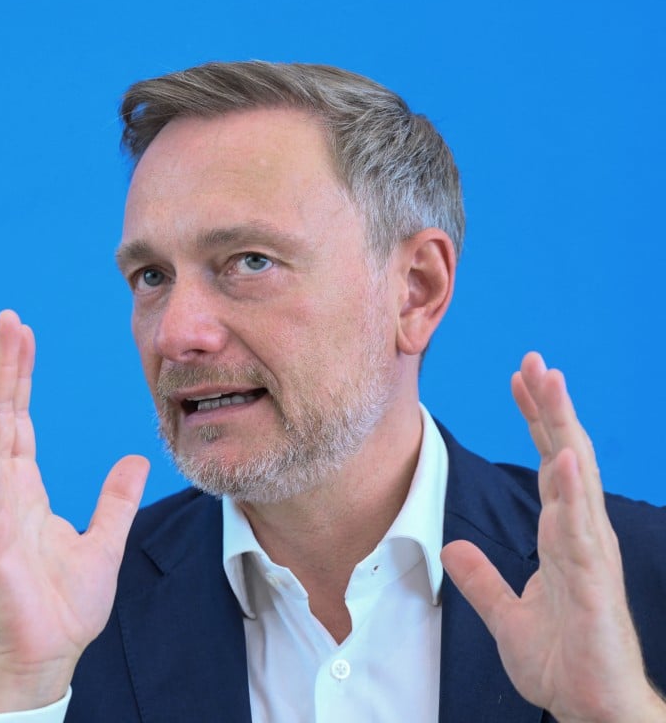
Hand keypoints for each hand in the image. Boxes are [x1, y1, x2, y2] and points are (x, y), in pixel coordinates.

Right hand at [0, 310, 149, 714]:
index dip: (20, 376)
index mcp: (23, 490)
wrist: (46, 657)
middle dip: (1, 366)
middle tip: (3, 319)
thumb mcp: (103, 542)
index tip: (23, 334)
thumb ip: (115, 500)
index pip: (20, 420)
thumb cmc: (63, 609)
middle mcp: (1, 491)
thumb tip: (134, 460)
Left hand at [442, 353, 665, 722]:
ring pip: (575, 477)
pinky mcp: (593, 581)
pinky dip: (572, 489)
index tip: (520, 378)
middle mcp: (579, 535)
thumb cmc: (562, 663)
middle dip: (550, 406)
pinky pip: (580, 527)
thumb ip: (482, 578)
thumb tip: (453, 545)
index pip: (549, 464)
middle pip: (565, 456)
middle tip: (534, 359)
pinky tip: (565, 456)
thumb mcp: (505, 614)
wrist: (590, 710)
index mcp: (561, 536)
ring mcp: (590, 554)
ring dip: (562, 427)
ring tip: (552, 381)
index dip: (536, 421)